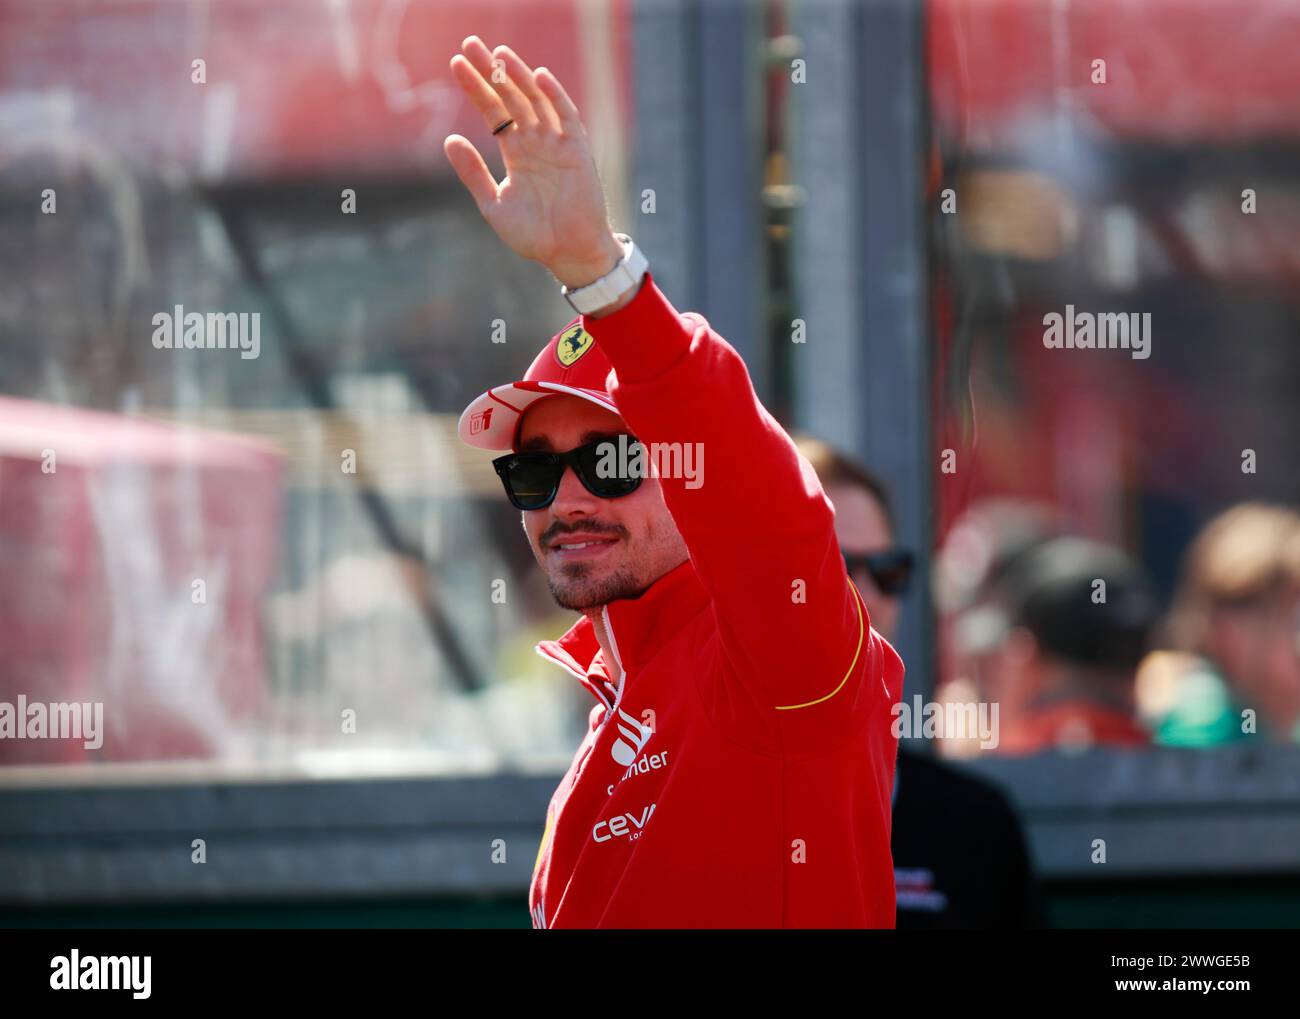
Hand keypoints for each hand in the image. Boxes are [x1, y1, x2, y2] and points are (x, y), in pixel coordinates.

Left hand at [443, 36, 624, 287]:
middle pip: (511, 97)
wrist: (568, 253)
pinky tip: (538, 76)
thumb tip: (449, 140)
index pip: (492, 111)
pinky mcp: (578, 150)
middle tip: (470, 43)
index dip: (475, 87)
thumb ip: (473, 173)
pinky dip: (554, 96)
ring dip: (519, 76)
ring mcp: (557, 143)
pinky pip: (566, 116)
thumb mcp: (494, 205)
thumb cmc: (534, 235)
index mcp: (516, 152)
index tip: (455, 64)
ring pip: (536, 100)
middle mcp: (535, 142)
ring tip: (499, 54)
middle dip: (492, 71)